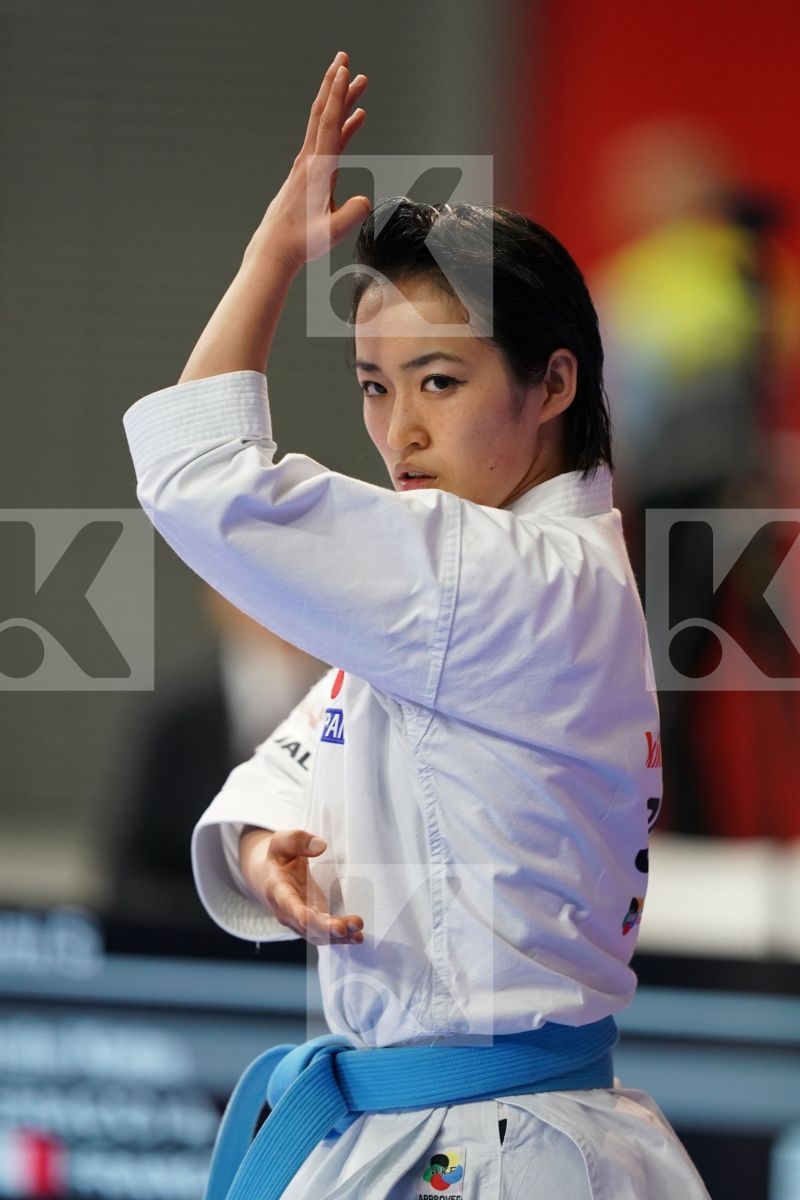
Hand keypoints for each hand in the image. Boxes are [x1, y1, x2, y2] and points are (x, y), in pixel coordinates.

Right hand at [242, 827, 364, 945]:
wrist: (271, 877)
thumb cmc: (279, 857)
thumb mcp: (282, 842)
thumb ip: (297, 840)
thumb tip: (320, 846)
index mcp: (277, 889)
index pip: (288, 904)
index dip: (300, 915)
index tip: (308, 919)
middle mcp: (286, 911)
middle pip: (306, 925)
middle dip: (325, 928)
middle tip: (345, 928)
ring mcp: (299, 921)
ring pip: (317, 934)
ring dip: (337, 936)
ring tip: (358, 934)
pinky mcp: (312, 924)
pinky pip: (325, 935)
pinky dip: (341, 938)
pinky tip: (357, 937)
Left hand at [250, 50, 370, 273]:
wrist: (275, 250)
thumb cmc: (301, 242)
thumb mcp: (331, 232)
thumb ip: (351, 215)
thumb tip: (364, 200)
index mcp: (316, 170)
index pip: (328, 124)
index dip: (337, 95)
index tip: (344, 70)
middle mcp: (309, 162)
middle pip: (323, 114)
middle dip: (335, 86)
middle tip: (344, 59)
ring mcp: (306, 167)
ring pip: (325, 126)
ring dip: (341, 104)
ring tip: (358, 86)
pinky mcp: (307, 176)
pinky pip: (327, 143)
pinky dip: (341, 128)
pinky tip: (353, 122)